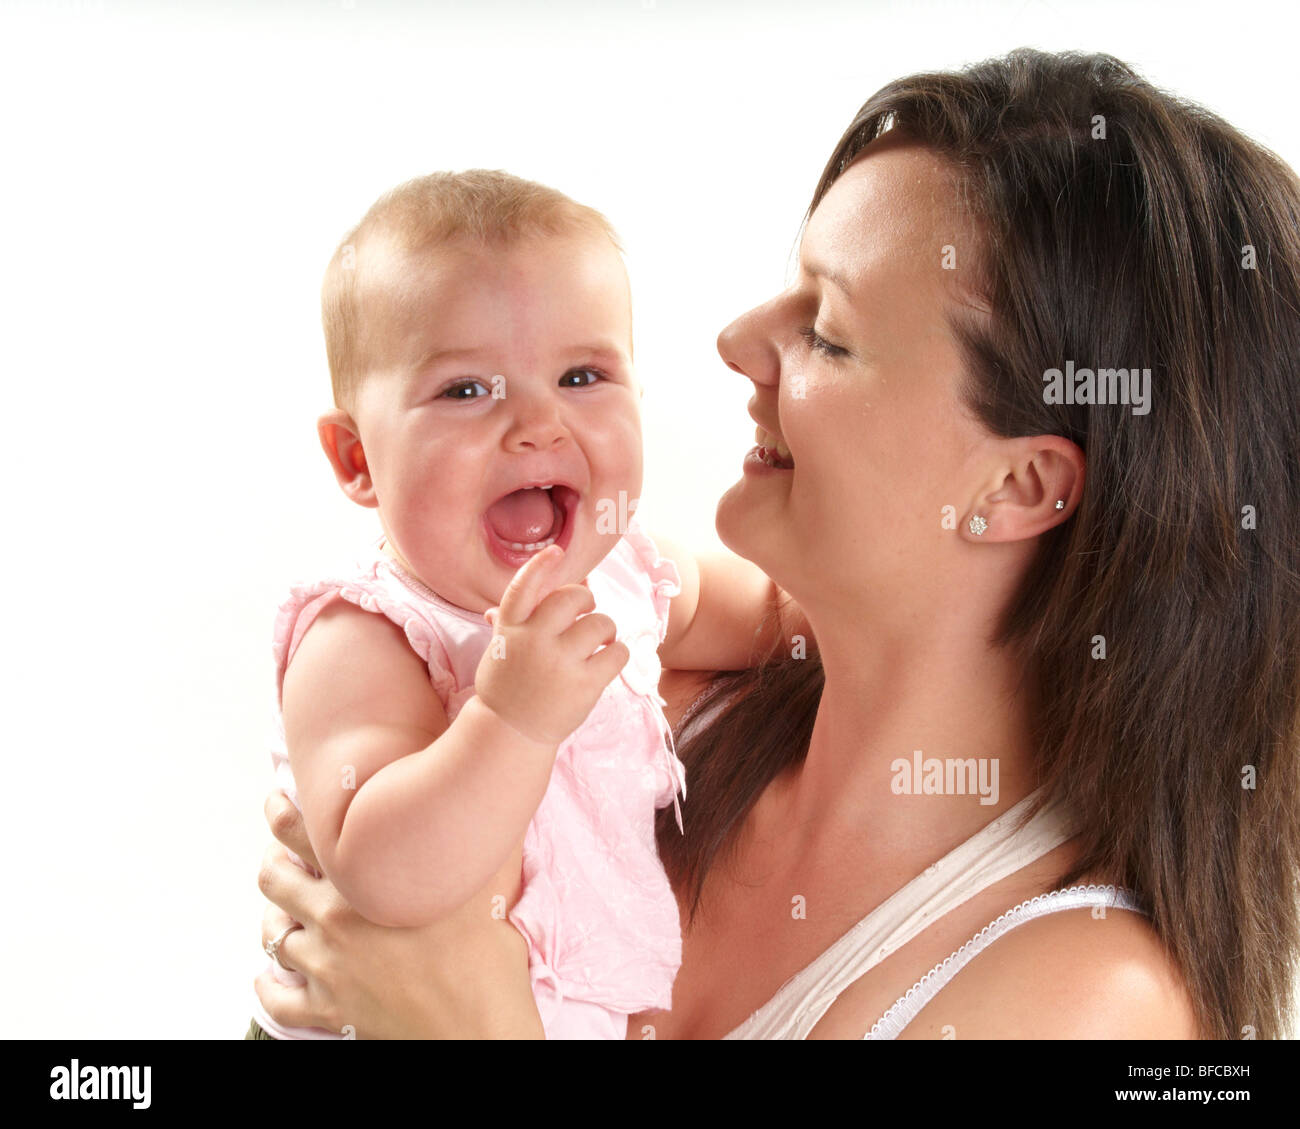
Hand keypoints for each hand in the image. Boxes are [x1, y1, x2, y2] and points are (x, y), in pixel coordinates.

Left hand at [254, 789, 543, 1038]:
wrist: (480, 1022)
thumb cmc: (490, 944)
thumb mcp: (487, 869)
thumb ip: (473, 823)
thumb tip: (479, 784)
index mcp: (363, 878)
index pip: (299, 831)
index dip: (281, 812)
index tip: (278, 803)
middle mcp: (334, 918)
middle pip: (274, 879)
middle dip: (274, 862)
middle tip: (282, 855)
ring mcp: (327, 967)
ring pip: (272, 936)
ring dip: (275, 920)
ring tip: (285, 911)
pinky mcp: (329, 1010)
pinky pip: (276, 1000)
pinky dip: (267, 986)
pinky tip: (270, 976)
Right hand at [474, 545, 629, 745]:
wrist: (510, 732)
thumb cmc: (508, 685)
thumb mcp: (501, 650)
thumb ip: (512, 622)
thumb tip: (510, 600)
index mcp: (510, 629)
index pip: (523, 587)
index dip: (540, 565)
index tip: (557, 551)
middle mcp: (533, 641)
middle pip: (573, 598)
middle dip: (587, 602)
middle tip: (587, 616)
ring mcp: (559, 663)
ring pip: (601, 624)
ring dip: (606, 631)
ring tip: (598, 645)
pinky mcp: (584, 685)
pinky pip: (617, 652)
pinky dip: (618, 653)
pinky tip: (607, 661)